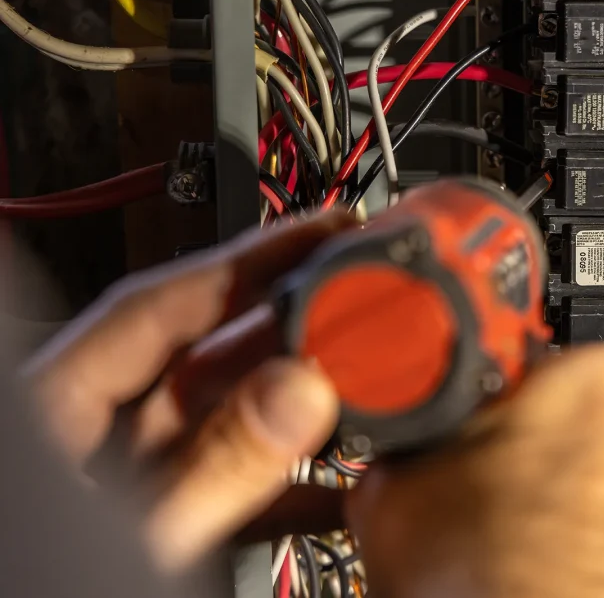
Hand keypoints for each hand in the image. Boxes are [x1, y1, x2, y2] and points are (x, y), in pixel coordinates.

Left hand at [23, 212, 354, 573]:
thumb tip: (294, 390)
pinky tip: (350, 484)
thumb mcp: (128, 530)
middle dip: (295, 332)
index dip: (246, 260)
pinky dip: (297, 483)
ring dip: (308, 408)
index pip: (162, 305)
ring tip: (376, 389)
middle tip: (368, 308)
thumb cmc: (36, 580)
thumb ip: (214, 466)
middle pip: (212, 358)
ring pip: (237, 422)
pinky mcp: (171, 524)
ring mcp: (139, 480)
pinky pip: (243, 487)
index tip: (319, 232)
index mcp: (56, 407)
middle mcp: (100, 433)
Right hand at [349, 345, 603, 597]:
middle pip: (596, 437)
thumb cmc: (498, 596)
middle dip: (557, 473)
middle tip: (509, 524)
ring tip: (553, 576)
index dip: (502, 419)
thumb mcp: (397, 506)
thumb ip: (407, 453)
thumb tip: (400, 453)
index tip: (488, 447)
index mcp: (589, 385)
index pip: (537, 372)